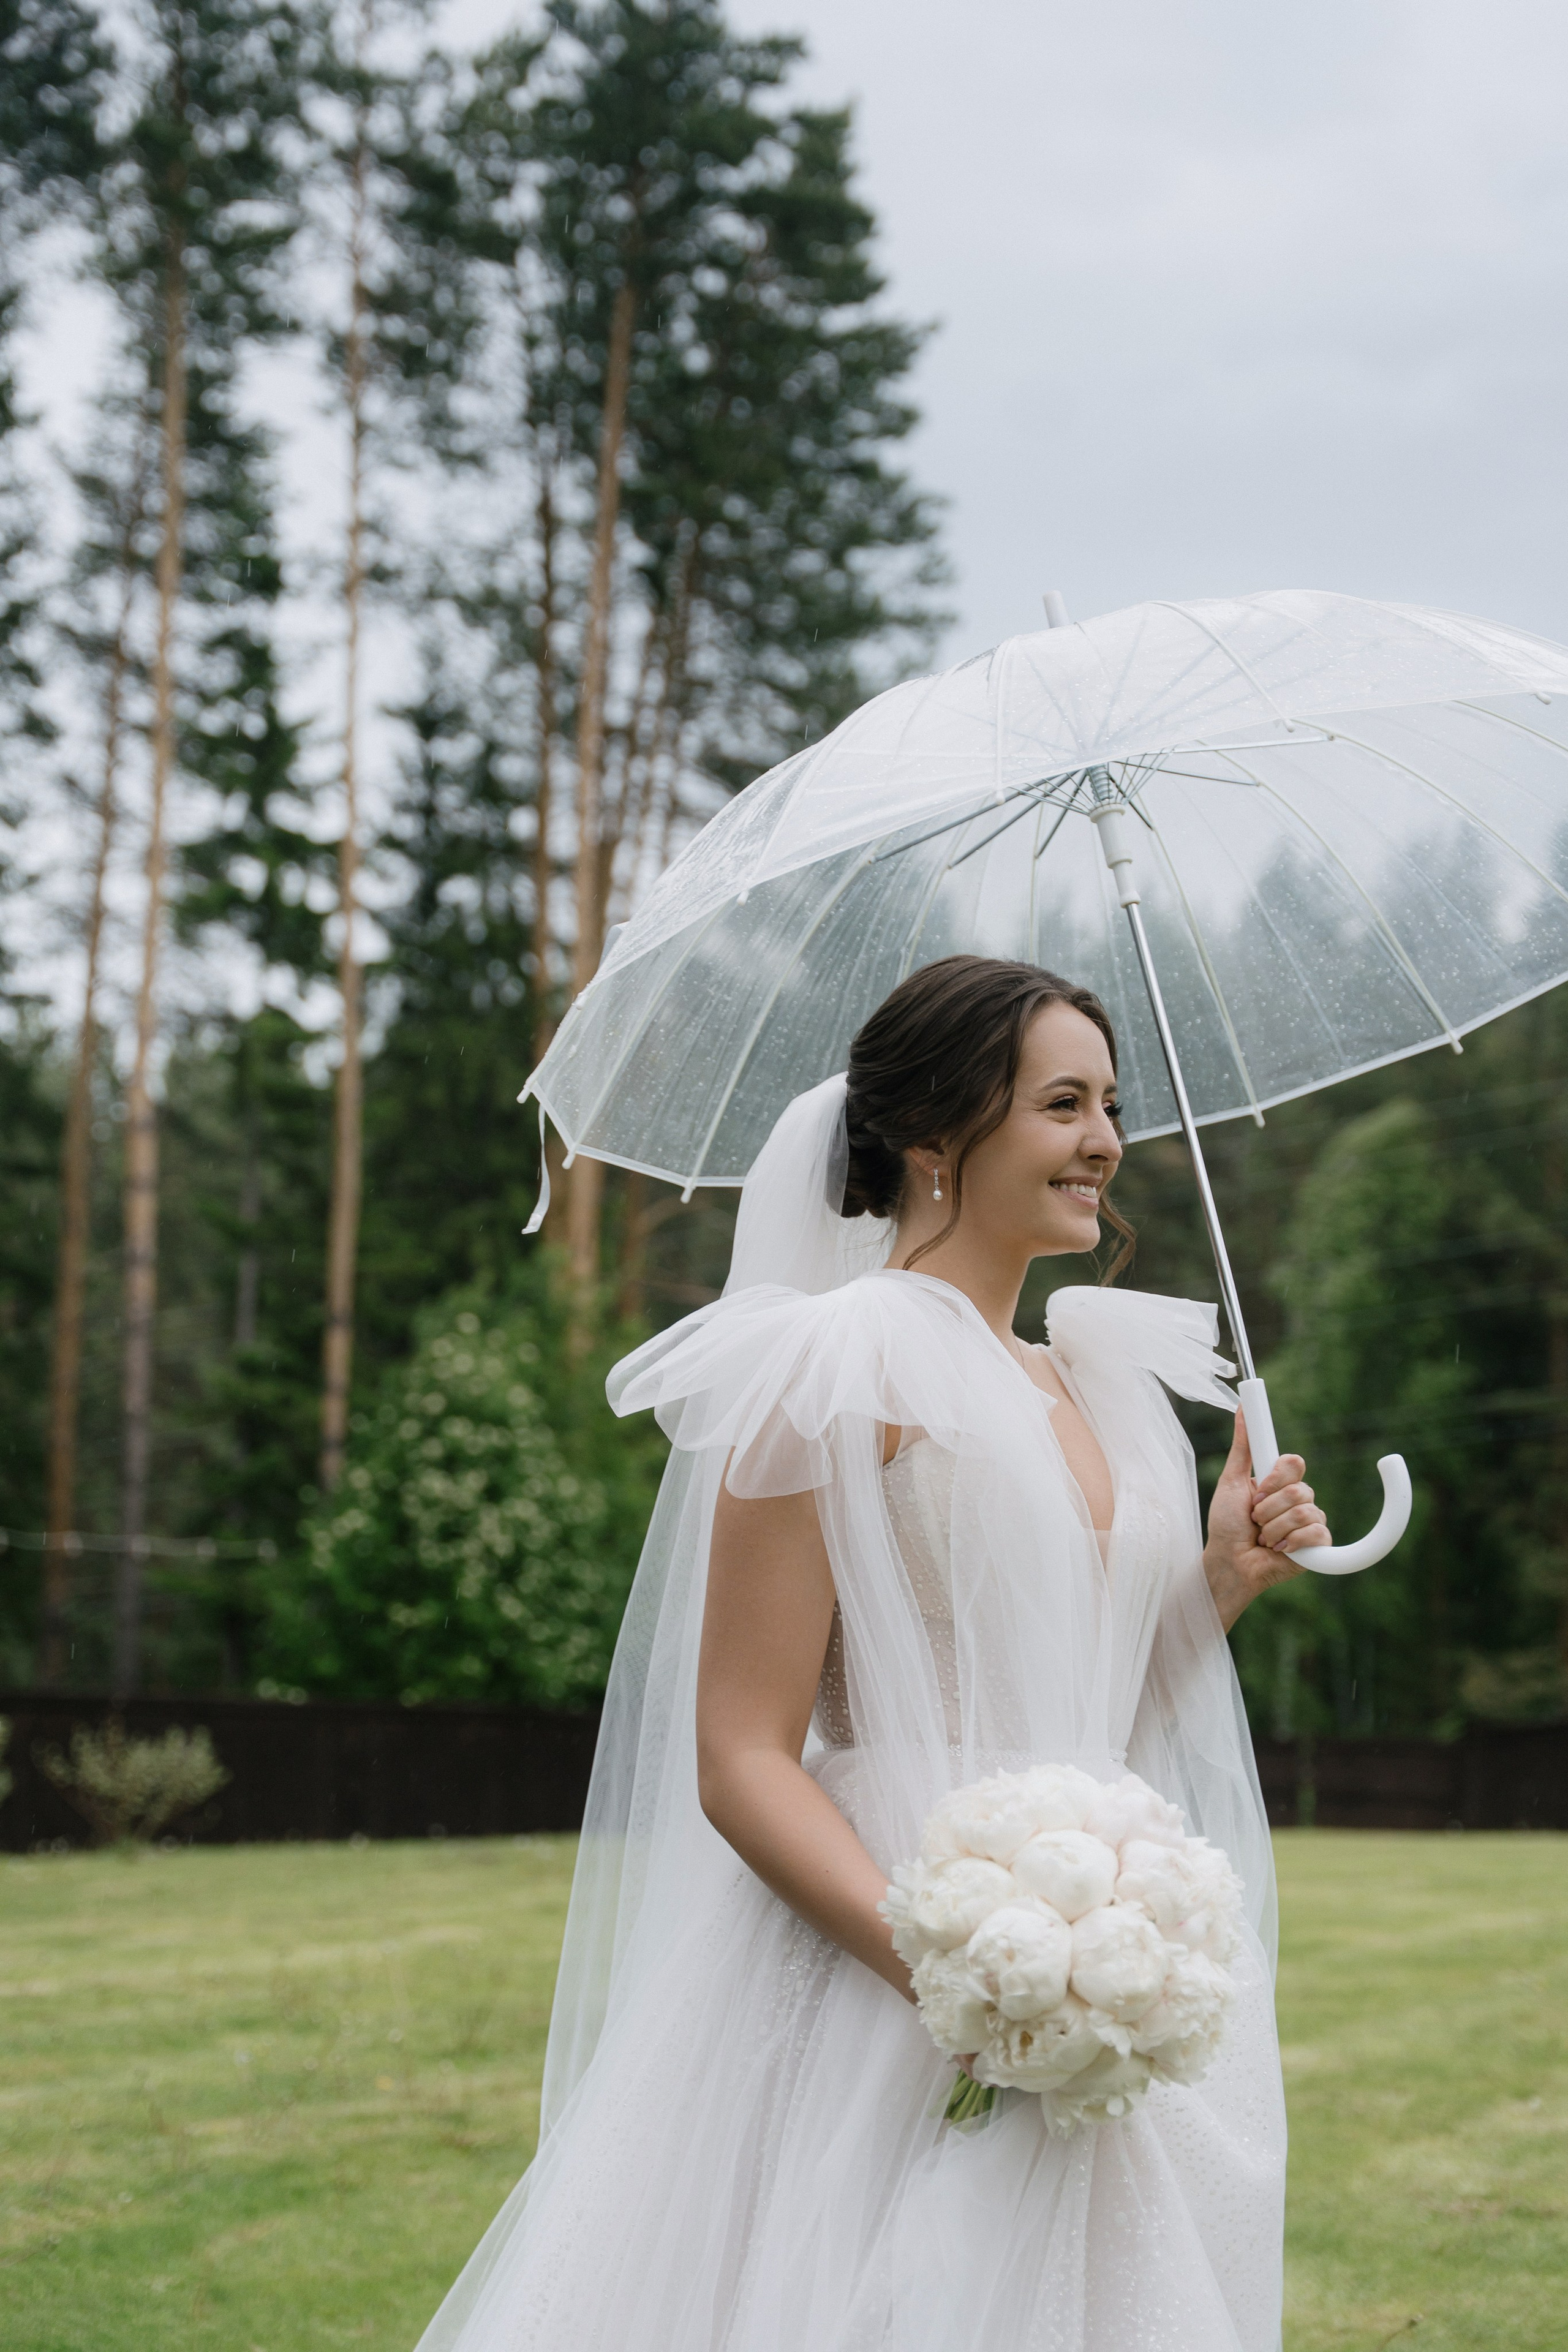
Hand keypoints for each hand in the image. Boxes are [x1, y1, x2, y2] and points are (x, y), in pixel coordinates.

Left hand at [1202, 1409, 1328, 1631]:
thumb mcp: (1230, 1481)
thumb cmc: (1226, 1525)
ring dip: (1274, 1528)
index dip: (1276, 1478)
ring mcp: (1309, 1523)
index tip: (1257, 1490)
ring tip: (1262, 1538)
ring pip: (1305, 1512)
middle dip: (1267, 1509)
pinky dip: (1292, 1543)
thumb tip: (1242, 1406)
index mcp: (1280, 1483)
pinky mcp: (1318, 1546)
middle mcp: (1298, 1500)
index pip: (1294, 1463)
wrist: (1229, 1563)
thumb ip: (1242, 1446)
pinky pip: (1317, 1533)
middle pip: (1299, 1490)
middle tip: (1254, 1520)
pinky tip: (1279, 1551)